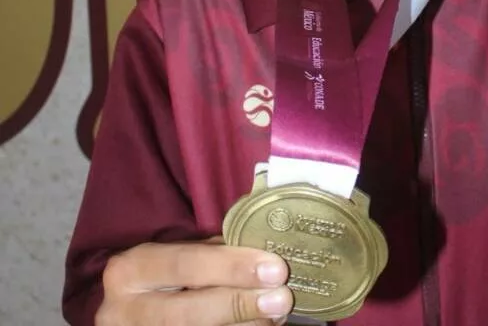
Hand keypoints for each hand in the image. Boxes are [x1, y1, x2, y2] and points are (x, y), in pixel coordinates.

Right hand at [96, 238, 291, 325]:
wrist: (129, 310)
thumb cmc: (162, 274)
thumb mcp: (175, 255)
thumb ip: (213, 254)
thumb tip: (265, 257)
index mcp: (132, 270)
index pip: (185, 265)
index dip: (231, 268)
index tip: (274, 269)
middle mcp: (124, 310)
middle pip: (187, 313)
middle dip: (240, 304)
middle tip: (282, 299)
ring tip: (276, 316)